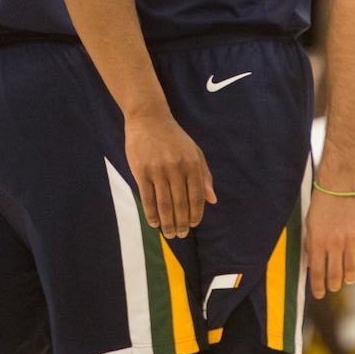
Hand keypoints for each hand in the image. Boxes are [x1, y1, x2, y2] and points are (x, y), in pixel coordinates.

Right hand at [124, 115, 215, 238]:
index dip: (196, 215)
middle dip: (181, 224)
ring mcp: (158, 170)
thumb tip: (212, 200)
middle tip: (179, 235)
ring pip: (164, 204)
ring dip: (167, 223)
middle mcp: (177, 168)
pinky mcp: (142, 171)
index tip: (193, 225)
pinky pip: (147, 198)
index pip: (197, 197)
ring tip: (169, 233)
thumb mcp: (195, 152)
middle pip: (180, 204)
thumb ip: (204, 175)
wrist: (148, 118)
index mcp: (192, 164)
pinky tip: (154, 222)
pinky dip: (151, 214)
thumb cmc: (173, 137)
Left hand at [305, 189, 354, 298]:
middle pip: (334, 272)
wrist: (339, 183)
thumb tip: (311, 262)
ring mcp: (350, 238)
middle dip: (333, 284)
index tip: (319, 294)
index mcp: (318, 240)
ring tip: (348, 281)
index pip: (317, 271)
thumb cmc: (320, 200)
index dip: (318, 286)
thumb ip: (311, 242)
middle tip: (333, 288)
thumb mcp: (309, 222)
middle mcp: (334, 243)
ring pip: (351, 266)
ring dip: (349, 276)